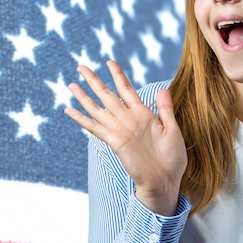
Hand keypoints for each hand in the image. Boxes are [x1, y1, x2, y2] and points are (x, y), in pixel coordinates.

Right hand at [64, 60, 186, 215]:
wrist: (166, 180)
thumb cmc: (172, 158)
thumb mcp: (172, 129)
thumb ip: (165, 109)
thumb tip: (162, 88)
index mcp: (143, 114)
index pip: (127, 89)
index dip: (118, 76)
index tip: (109, 62)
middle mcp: (128, 120)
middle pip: (107, 95)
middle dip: (94, 81)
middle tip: (81, 67)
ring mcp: (120, 130)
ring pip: (98, 108)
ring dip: (84, 97)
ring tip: (71, 84)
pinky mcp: (115, 141)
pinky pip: (95, 127)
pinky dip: (82, 119)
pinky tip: (69, 110)